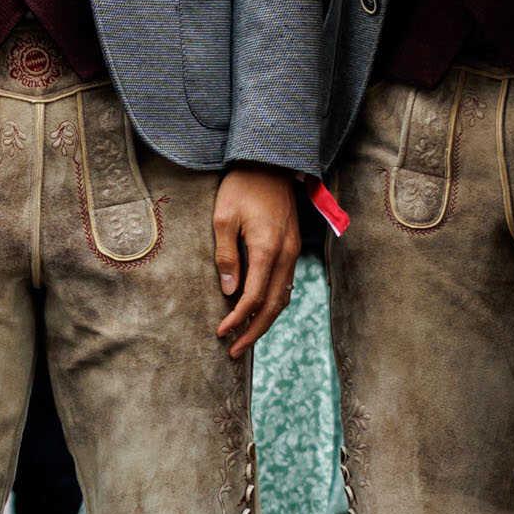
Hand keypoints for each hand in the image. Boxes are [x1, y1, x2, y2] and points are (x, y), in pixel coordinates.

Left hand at [210, 166, 300, 349]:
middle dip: (253, 331)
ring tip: (245, 338)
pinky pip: (286, 284)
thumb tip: (229, 291)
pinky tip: (259, 312)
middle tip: (234, 351)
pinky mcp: (293, 247)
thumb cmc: (242, 186)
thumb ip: (226, 255)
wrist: (270, 162)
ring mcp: (293, 251)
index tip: (220, 332)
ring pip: (283, 297)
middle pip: (273, 305)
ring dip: (265, 321)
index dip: (236, 318)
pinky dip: (273, 304)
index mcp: (267, 248)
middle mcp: (286, 254)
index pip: (253, 296)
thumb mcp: (224, 217)